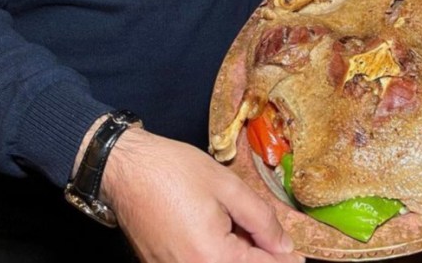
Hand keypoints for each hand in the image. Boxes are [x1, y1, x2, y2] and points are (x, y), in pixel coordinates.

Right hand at [102, 128, 304, 262]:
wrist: (124, 167)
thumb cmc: (173, 171)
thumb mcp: (227, 186)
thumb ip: (261, 219)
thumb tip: (284, 246)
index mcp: (212, 258)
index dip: (284, 260)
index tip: (296, 254)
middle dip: (257, 254)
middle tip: (262, 230)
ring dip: (234, 253)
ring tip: (231, 221)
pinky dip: (213, 252)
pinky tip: (212, 227)